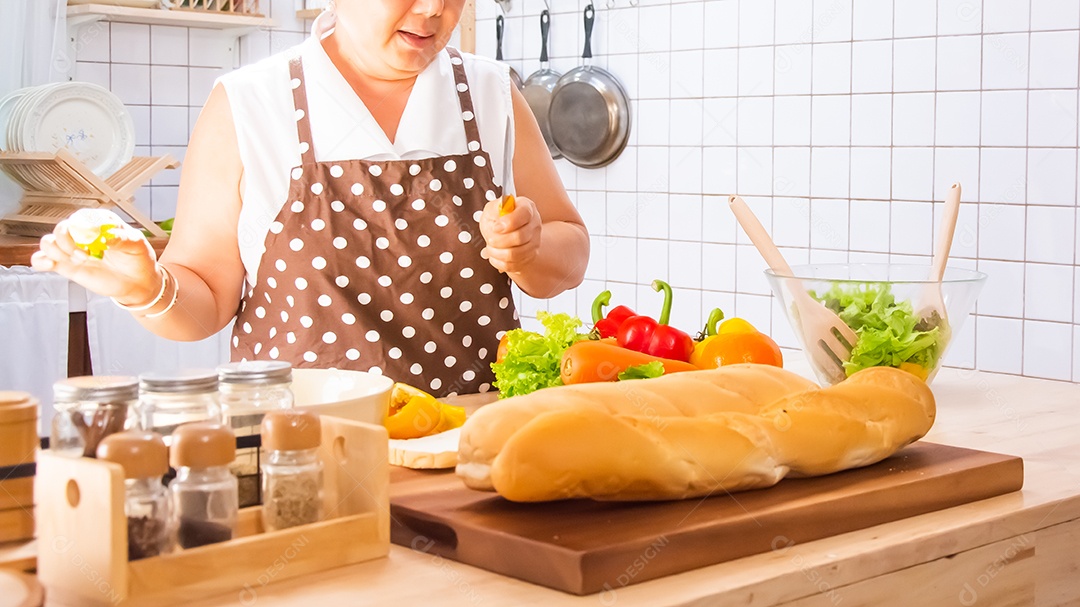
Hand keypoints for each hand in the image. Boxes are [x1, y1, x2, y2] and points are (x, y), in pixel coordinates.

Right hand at [31, 221, 161, 304]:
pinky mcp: (66, 265)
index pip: (81, 217)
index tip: (93, 242)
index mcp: (100, 222)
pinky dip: (40, 260)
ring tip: (77, 261)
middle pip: (62, 229)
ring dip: (56, 251)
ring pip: (49, 242)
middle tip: (84, 255)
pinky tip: (49, 263)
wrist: (138, 283)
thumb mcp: (137, 245)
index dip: (82, 229)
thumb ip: (121, 238)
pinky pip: (43, 259)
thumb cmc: (138, 259)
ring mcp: (73, 249)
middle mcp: (83, 234)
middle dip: (68, 242)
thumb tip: (106, 237)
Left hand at [479, 195, 541, 273]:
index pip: (524, 214)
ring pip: (515, 254)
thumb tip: (497, 225)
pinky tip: (495, 254)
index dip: (508, 222)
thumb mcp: (491, 210)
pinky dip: (498, 261)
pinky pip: (512, 265)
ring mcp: (535, 242)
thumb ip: (493, 211)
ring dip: (496, 252)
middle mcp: (534, 224)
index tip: (495, 227)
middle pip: (520, 237)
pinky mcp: (530, 257)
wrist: (505, 233)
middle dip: (498, 240)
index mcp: (527, 207)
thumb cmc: (497, 219)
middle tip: (490, 239)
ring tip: (490, 246)